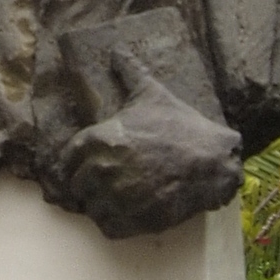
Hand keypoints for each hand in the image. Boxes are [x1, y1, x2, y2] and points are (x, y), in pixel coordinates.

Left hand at [54, 66, 243, 240]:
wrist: (211, 161)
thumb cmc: (180, 126)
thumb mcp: (152, 94)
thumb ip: (129, 73)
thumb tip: (116, 51)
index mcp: (98, 140)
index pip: (68, 160)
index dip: (79, 163)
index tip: (92, 165)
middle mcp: (101, 169)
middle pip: (79, 186)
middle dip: (92, 185)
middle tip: (112, 182)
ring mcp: (115, 197)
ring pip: (92, 208)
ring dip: (103, 206)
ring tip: (122, 198)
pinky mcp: (131, 220)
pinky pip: (108, 227)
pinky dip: (115, 223)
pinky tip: (130, 212)